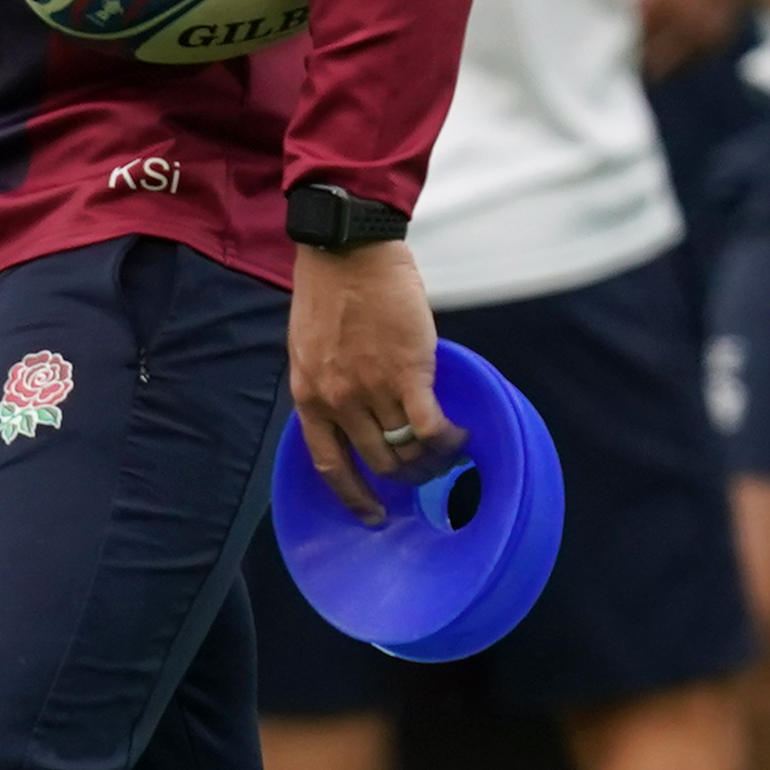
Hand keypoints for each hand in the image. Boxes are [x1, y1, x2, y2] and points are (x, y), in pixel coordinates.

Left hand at [288, 237, 456, 523]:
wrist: (348, 253)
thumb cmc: (329, 293)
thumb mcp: (308, 350)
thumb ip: (326, 385)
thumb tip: (353, 413)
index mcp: (309, 398)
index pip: (328, 465)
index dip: (352, 496)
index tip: (370, 515)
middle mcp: (337, 402)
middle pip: (378, 462)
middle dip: (405, 476)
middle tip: (425, 471)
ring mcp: (371, 390)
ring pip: (407, 450)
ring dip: (432, 460)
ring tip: (447, 453)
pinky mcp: (406, 373)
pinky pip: (431, 428)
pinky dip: (449, 440)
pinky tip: (461, 437)